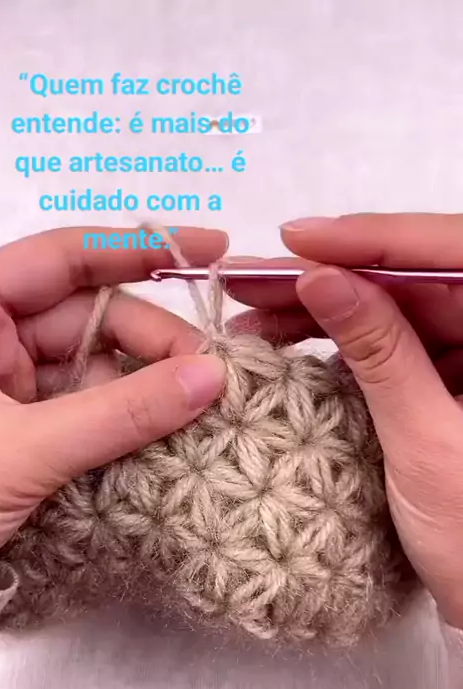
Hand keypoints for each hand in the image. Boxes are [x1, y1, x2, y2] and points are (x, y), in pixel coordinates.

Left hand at [0, 225, 227, 559]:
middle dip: (155, 341)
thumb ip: (118, 413)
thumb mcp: (24, 450)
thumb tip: (212, 376)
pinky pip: (87, 410)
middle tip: (214, 377)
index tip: (213, 249)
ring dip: (147, 388)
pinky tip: (168, 434)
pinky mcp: (22, 429)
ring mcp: (6, 386)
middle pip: (92, 317)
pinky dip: (125, 422)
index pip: (64, 257)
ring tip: (202, 412)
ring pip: (95, 367)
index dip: (139, 249)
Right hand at [228, 213, 462, 628]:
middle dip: (333, 277)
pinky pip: (398, 348)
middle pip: (418, 282)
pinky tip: (291, 345)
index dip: (376, 241)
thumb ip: (380, 354)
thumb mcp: (426, 444)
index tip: (299, 240)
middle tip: (251, 282)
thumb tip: (321, 277)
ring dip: (328, 311)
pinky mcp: (453, 384)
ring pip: (400, 312)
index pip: (456, 256)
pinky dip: (344, 346)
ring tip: (253, 318)